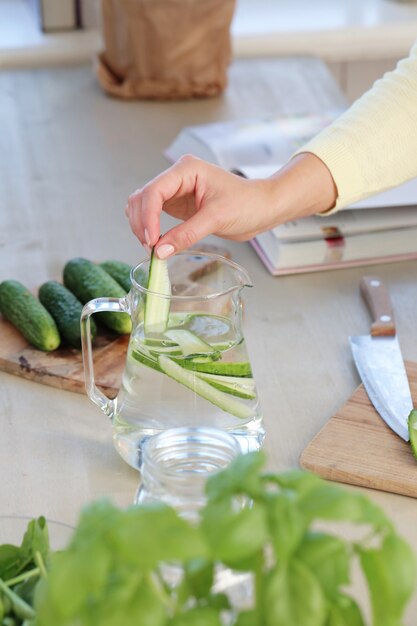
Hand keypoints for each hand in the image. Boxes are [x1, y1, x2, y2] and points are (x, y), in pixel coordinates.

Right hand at [126, 153, 336, 257]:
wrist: (262, 208)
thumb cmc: (247, 204)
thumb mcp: (216, 219)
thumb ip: (186, 235)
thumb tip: (159, 252)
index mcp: (186, 169)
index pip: (154, 192)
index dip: (148, 217)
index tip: (151, 242)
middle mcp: (176, 177)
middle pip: (142, 197)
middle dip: (142, 223)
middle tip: (151, 248)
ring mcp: (175, 190)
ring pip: (142, 206)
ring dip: (142, 226)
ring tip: (153, 248)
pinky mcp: (177, 205)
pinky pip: (153, 215)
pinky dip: (149, 229)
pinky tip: (157, 244)